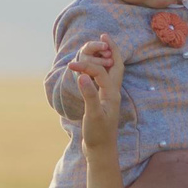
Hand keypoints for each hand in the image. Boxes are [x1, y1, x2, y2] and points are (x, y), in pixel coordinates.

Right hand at [72, 34, 122, 153]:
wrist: (101, 151)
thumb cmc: (98, 135)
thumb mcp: (93, 115)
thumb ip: (89, 95)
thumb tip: (84, 76)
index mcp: (111, 93)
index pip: (99, 71)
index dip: (86, 66)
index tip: (71, 66)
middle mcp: (113, 92)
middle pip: (116, 65)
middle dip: (111, 50)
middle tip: (104, 36)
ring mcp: (110, 97)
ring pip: (113, 72)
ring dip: (109, 58)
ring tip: (103, 47)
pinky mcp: (105, 102)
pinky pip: (106, 80)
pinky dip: (103, 69)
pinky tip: (96, 70)